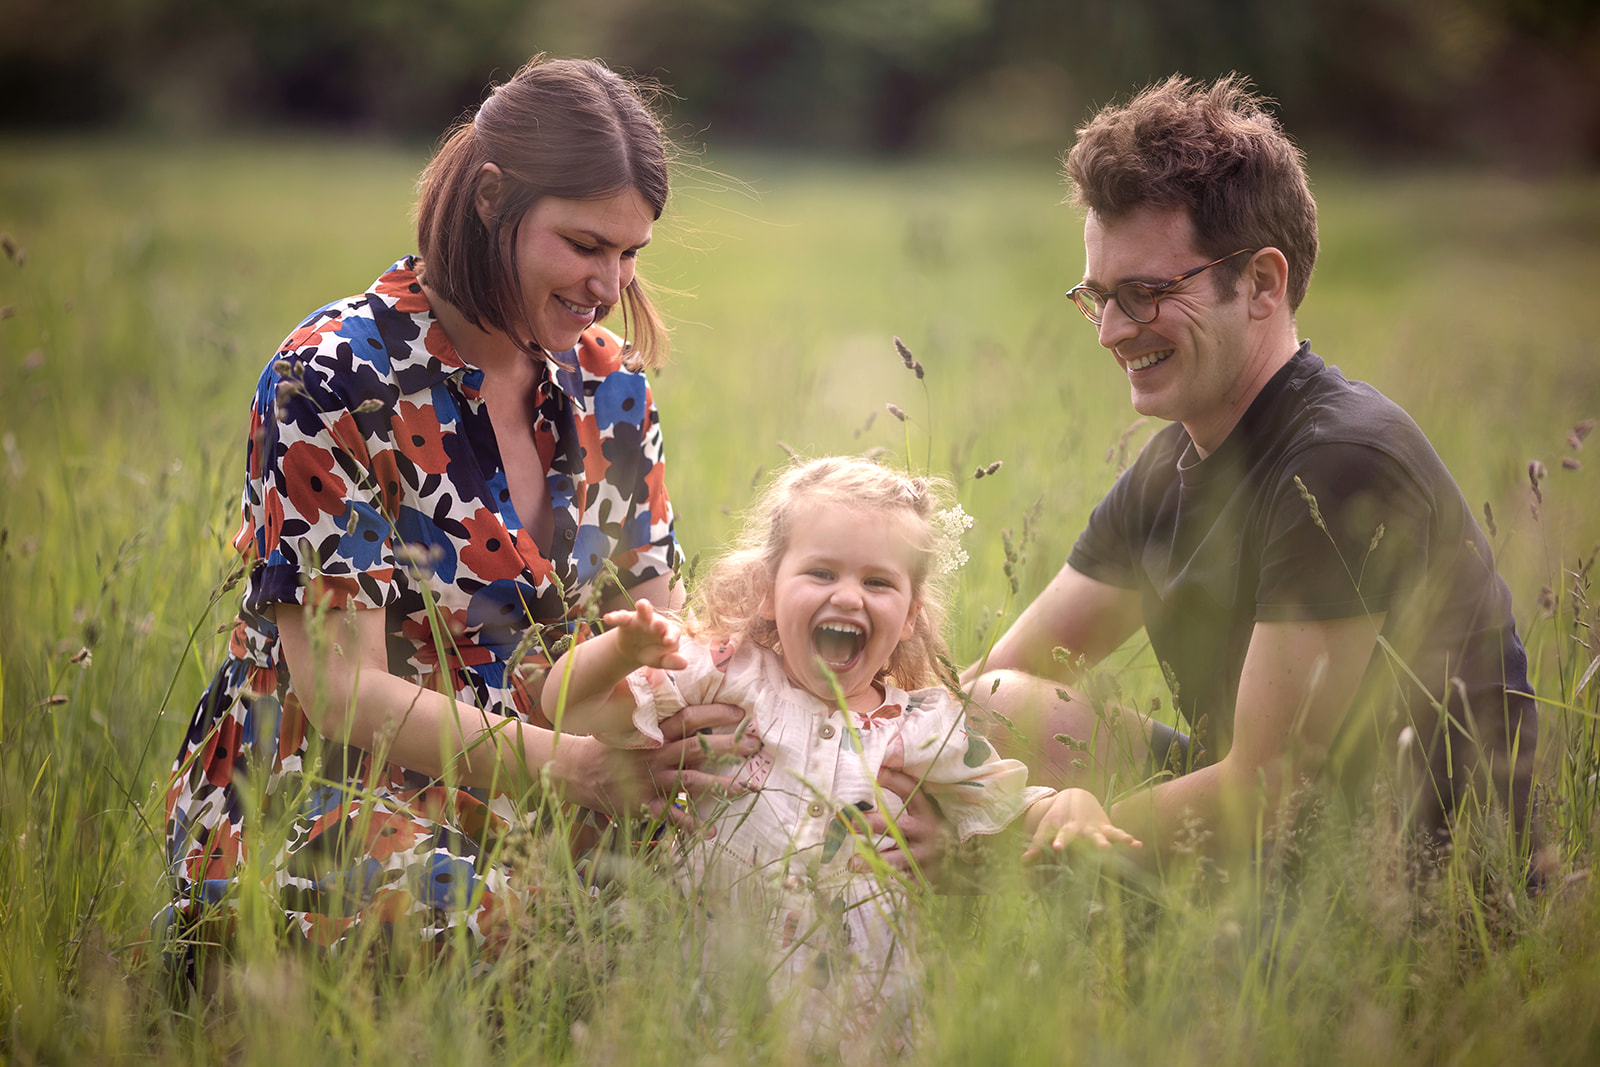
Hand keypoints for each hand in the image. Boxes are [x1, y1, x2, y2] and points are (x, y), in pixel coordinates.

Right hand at [550, 703, 759, 830]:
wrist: (577, 771)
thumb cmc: (609, 746)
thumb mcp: (631, 725)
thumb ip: (658, 718)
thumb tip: (681, 699)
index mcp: (655, 733)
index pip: (689, 717)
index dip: (715, 713)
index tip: (740, 712)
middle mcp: (656, 754)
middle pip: (698, 747)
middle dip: (729, 745)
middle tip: (756, 745)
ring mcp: (651, 780)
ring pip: (692, 781)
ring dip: (722, 784)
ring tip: (749, 786)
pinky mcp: (644, 804)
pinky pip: (671, 816)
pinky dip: (691, 825)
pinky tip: (711, 832)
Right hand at [602, 599, 687, 669]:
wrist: (635, 650)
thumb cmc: (654, 653)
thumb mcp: (662, 660)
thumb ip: (672, 661)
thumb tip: (684, 664)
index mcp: (669, 632)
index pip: (673, 633)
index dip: (671, 636)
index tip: (669, 642)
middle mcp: (657, 622)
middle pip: (659, 621)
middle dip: (658, 623)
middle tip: (658, 624)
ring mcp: (642, 619)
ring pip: (644, 611)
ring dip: (643, 607)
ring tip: (641, 604)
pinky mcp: (627, 620)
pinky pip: (621, 616)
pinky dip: (615, 616)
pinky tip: (608, 618)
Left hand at [859, 766, 953, 880]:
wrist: (966, 867)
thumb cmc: (937, 834)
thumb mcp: (926, 813)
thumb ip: (905, 795)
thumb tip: (878, 770)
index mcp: (927, 813)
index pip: (911, 790)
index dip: (891, 779)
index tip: (872, 773)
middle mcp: (927, 833)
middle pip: (899, 826)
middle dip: (874, 824)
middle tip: (850, 822)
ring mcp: (925, 858)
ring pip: (897, 859)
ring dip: (873, 862)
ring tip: (852, 864)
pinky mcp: (924, 879)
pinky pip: (905, 882)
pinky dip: (889, 883)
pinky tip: (873, 885)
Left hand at [1022, 787, 1141, 861]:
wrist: (1075, 797)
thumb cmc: (1058, 818)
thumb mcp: (1046, 829)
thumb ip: (1037, 845)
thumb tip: (1023, 862)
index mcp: (1065, 829)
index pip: (1061, 836)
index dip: (1059, 841)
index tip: (1056, 847)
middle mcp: (1082, 829)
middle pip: (1089, 836)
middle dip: (1095, 842)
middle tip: (1103, 848)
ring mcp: (1096, 828)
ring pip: (1106, 834)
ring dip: (1116, 839)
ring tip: (1128, 841)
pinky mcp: (1107, 828)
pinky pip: (1118, 834)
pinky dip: (1127, 839)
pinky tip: (1138, 844)